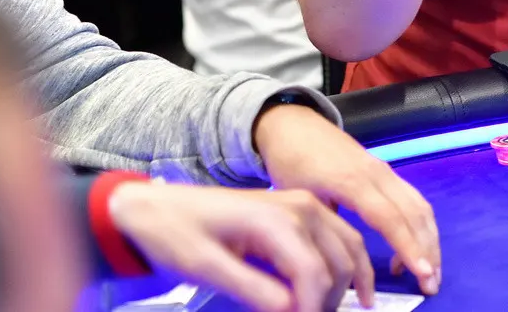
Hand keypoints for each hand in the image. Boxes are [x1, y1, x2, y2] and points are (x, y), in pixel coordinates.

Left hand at [108, 182, 373, 311]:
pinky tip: (350, 293)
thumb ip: (253, 290)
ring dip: (342, 289)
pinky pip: (341, 240)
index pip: (315, 276)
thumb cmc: (174, 232)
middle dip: (326, 304)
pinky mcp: (302, 211)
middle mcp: (300, 207)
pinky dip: (349, 268)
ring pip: (347, 253)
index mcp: (277, 219)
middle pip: (337, 267)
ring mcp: (304, 206)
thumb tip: (293, 310)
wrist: (156, 206)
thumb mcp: (206, 268)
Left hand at [253, 104, 441, 294]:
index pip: (389, 218)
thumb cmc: (291, 161)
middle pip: (414, 213)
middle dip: (428, 250)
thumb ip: (323, 227)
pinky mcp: (385, 172)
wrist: (291, 123)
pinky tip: (409, 251)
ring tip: (428, 274)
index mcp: (352, 181)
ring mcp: (384, 171)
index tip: (422, 273)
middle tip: (432, 285)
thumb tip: (338, 268)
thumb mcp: (298, 197)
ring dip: (429, 240)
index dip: (408, 247)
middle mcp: (377, 174)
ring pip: (419, 206)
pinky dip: (419, 227)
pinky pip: (412, 200)